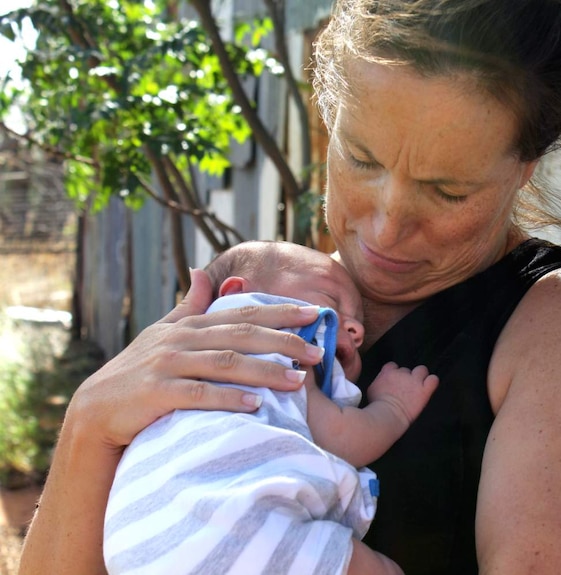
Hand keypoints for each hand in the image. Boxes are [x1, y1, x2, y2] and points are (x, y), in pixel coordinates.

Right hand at [66, 268, 325, 450]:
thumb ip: (190, 305)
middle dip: (284, 341)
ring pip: (226, 363)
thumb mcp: (163, 332)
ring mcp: (168, 364)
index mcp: (191, 324)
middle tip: (318, 351)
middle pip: (242, 335)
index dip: (281, 311)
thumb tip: (205, 272)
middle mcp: (182, 339)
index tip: (315, 313)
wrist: (96, 410)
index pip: (244, 313)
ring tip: (297, 381)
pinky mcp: (157, 393)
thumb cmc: (138, 371)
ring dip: (265, 371)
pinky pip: (199, 395)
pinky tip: (256, 405)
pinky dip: (228, 398)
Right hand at [366, 362, 438, 426]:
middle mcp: (402, 373)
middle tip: (405, 390)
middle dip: (406, 378)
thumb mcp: (372, 389)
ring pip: (421, 370)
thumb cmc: (377, 407)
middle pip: (406, 370)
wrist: (387, 416)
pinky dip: (431, 382)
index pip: (392, 365)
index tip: (394, 382)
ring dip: (420, 377)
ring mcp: (414, 381)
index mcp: (388, 372)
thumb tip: (383, 381)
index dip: (394, 373)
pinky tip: (428, 388)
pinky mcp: (424, 390)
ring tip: (418, 387)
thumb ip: (380, 380)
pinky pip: (433, 379)